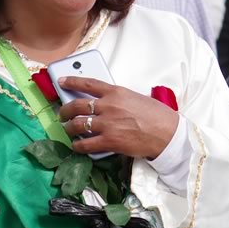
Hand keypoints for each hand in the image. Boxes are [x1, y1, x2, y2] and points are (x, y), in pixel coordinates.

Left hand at [58, 78, 179, 158]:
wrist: (167, 133)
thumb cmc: (155, 115)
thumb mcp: (134, 98)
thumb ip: (117, 99)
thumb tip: (102, 104)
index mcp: (116, 92)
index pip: (88, 83)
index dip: (71, 81)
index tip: (61, 81)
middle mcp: (109, 106)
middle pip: (77, 105)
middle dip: (65, 110)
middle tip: (63, 114)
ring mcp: (108, 124)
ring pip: (78, 125)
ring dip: (69, 128)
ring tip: (68, 130)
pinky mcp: (109, 141)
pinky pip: (85, 144)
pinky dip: (78, 146)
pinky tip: (77, 146)